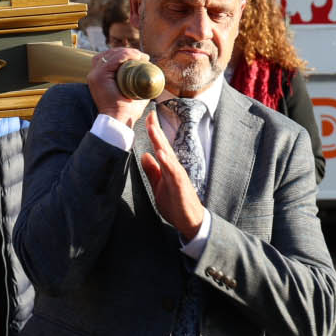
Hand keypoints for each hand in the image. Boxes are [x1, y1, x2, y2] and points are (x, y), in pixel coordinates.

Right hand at [87, 47, 152, 127]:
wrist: (119, 121)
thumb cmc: (126, 111)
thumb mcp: (133, 94)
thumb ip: (138, 86)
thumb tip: (150, 78)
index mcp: (99, 76)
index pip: (110, 58)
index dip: (125, 53)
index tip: (142, 57)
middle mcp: (94, 73)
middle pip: (111, 54)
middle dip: (127, 51)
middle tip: (143, 56)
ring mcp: (95, 74)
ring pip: (112, 54)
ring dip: (128, 52)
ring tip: (141, 56)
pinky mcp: (99, 76)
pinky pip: (113, 60)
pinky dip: (126, 55)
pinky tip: (136, 56)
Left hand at [138, 107, 207, 242]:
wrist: (190, 221)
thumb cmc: (176, 203)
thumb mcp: (159, 185)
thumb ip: (153, 170)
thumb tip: (145, 155)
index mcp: (168, 167)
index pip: (160, 146)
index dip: (154, 132)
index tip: (147, 116)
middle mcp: (174, 168)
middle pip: (164, 146)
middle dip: (156, 130)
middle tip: (150, 114)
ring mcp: (178, 176)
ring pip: (169, 156)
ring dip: (161, 142)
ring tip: (153, 128)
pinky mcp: (181, 186)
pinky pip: (174, 172)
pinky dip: (167, 162)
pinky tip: (161, 154)